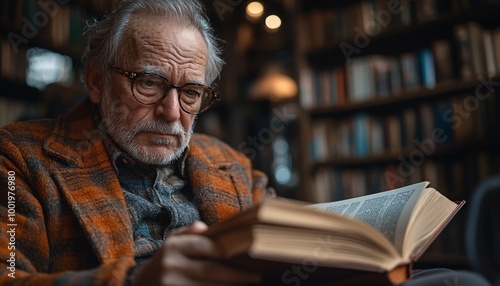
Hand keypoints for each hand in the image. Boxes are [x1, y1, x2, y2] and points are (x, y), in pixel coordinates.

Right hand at [131, 221, 261, 285]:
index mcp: (173, 247)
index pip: (207, 247)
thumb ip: (189, 234)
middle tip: (256, 276)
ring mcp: (169, 284)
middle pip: (211, 271)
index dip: (230, 252)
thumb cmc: (165, 261)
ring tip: (247, 284)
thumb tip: (204, 227)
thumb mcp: (172, 242)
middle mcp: (170, 265)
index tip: (249, 255)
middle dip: (236, 275)